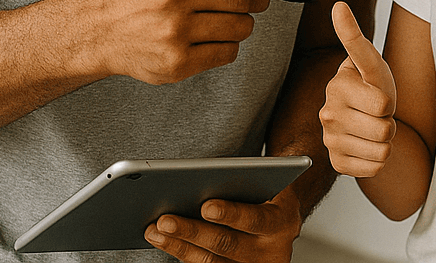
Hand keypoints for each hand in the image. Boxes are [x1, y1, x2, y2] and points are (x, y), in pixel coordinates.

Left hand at [145, 181, 301, 261]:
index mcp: (282, 222)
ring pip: (209, 262)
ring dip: (178, 245)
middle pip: (227, 243)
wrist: (280, 221)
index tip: (206, 206)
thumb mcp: (267, 184)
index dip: (231, 214)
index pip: (256, 219)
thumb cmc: (267, 195)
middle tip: (165, 220)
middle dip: (193, 231)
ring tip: (154, 230)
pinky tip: (162, 240)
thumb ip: (244, 182)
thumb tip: (200, 182)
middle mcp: (270, 251)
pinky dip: (182, 253)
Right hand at [319, 1, 397, 176]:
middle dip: (389, 122)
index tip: (376, 92)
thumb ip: (354, 36)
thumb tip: (338, 5)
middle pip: (385, 131)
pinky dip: (378, 159)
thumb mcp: (370, 62)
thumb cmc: (370, 84)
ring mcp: (330, 141)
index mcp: (337, 88)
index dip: (388, 100)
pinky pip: (375, 167)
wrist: (363, 114)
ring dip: (385, 141)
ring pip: (382, 151)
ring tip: (373, 127)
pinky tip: (367, 145)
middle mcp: (328, 115)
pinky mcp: (337, 163)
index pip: (383, 104)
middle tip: (378, 113)